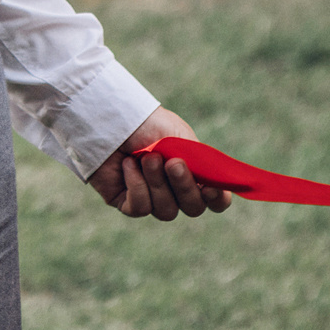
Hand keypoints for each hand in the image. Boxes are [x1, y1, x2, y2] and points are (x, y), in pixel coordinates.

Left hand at [86, 107, 232, 220]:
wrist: (112, 119)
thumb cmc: (148, 124)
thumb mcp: (181, 139)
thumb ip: (201, 163)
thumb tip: (215, 185)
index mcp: (192, 173)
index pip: (214, 200)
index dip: (217, 200)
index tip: (209, 189)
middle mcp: (174, 190)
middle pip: (193, 209)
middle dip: (183, 187)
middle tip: (172, 163)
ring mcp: (151, 198)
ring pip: (166, 211)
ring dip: (157, 183)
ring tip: (145, 158)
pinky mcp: (127, 202)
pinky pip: (140, 208)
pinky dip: (136, 185)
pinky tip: (128, 165)